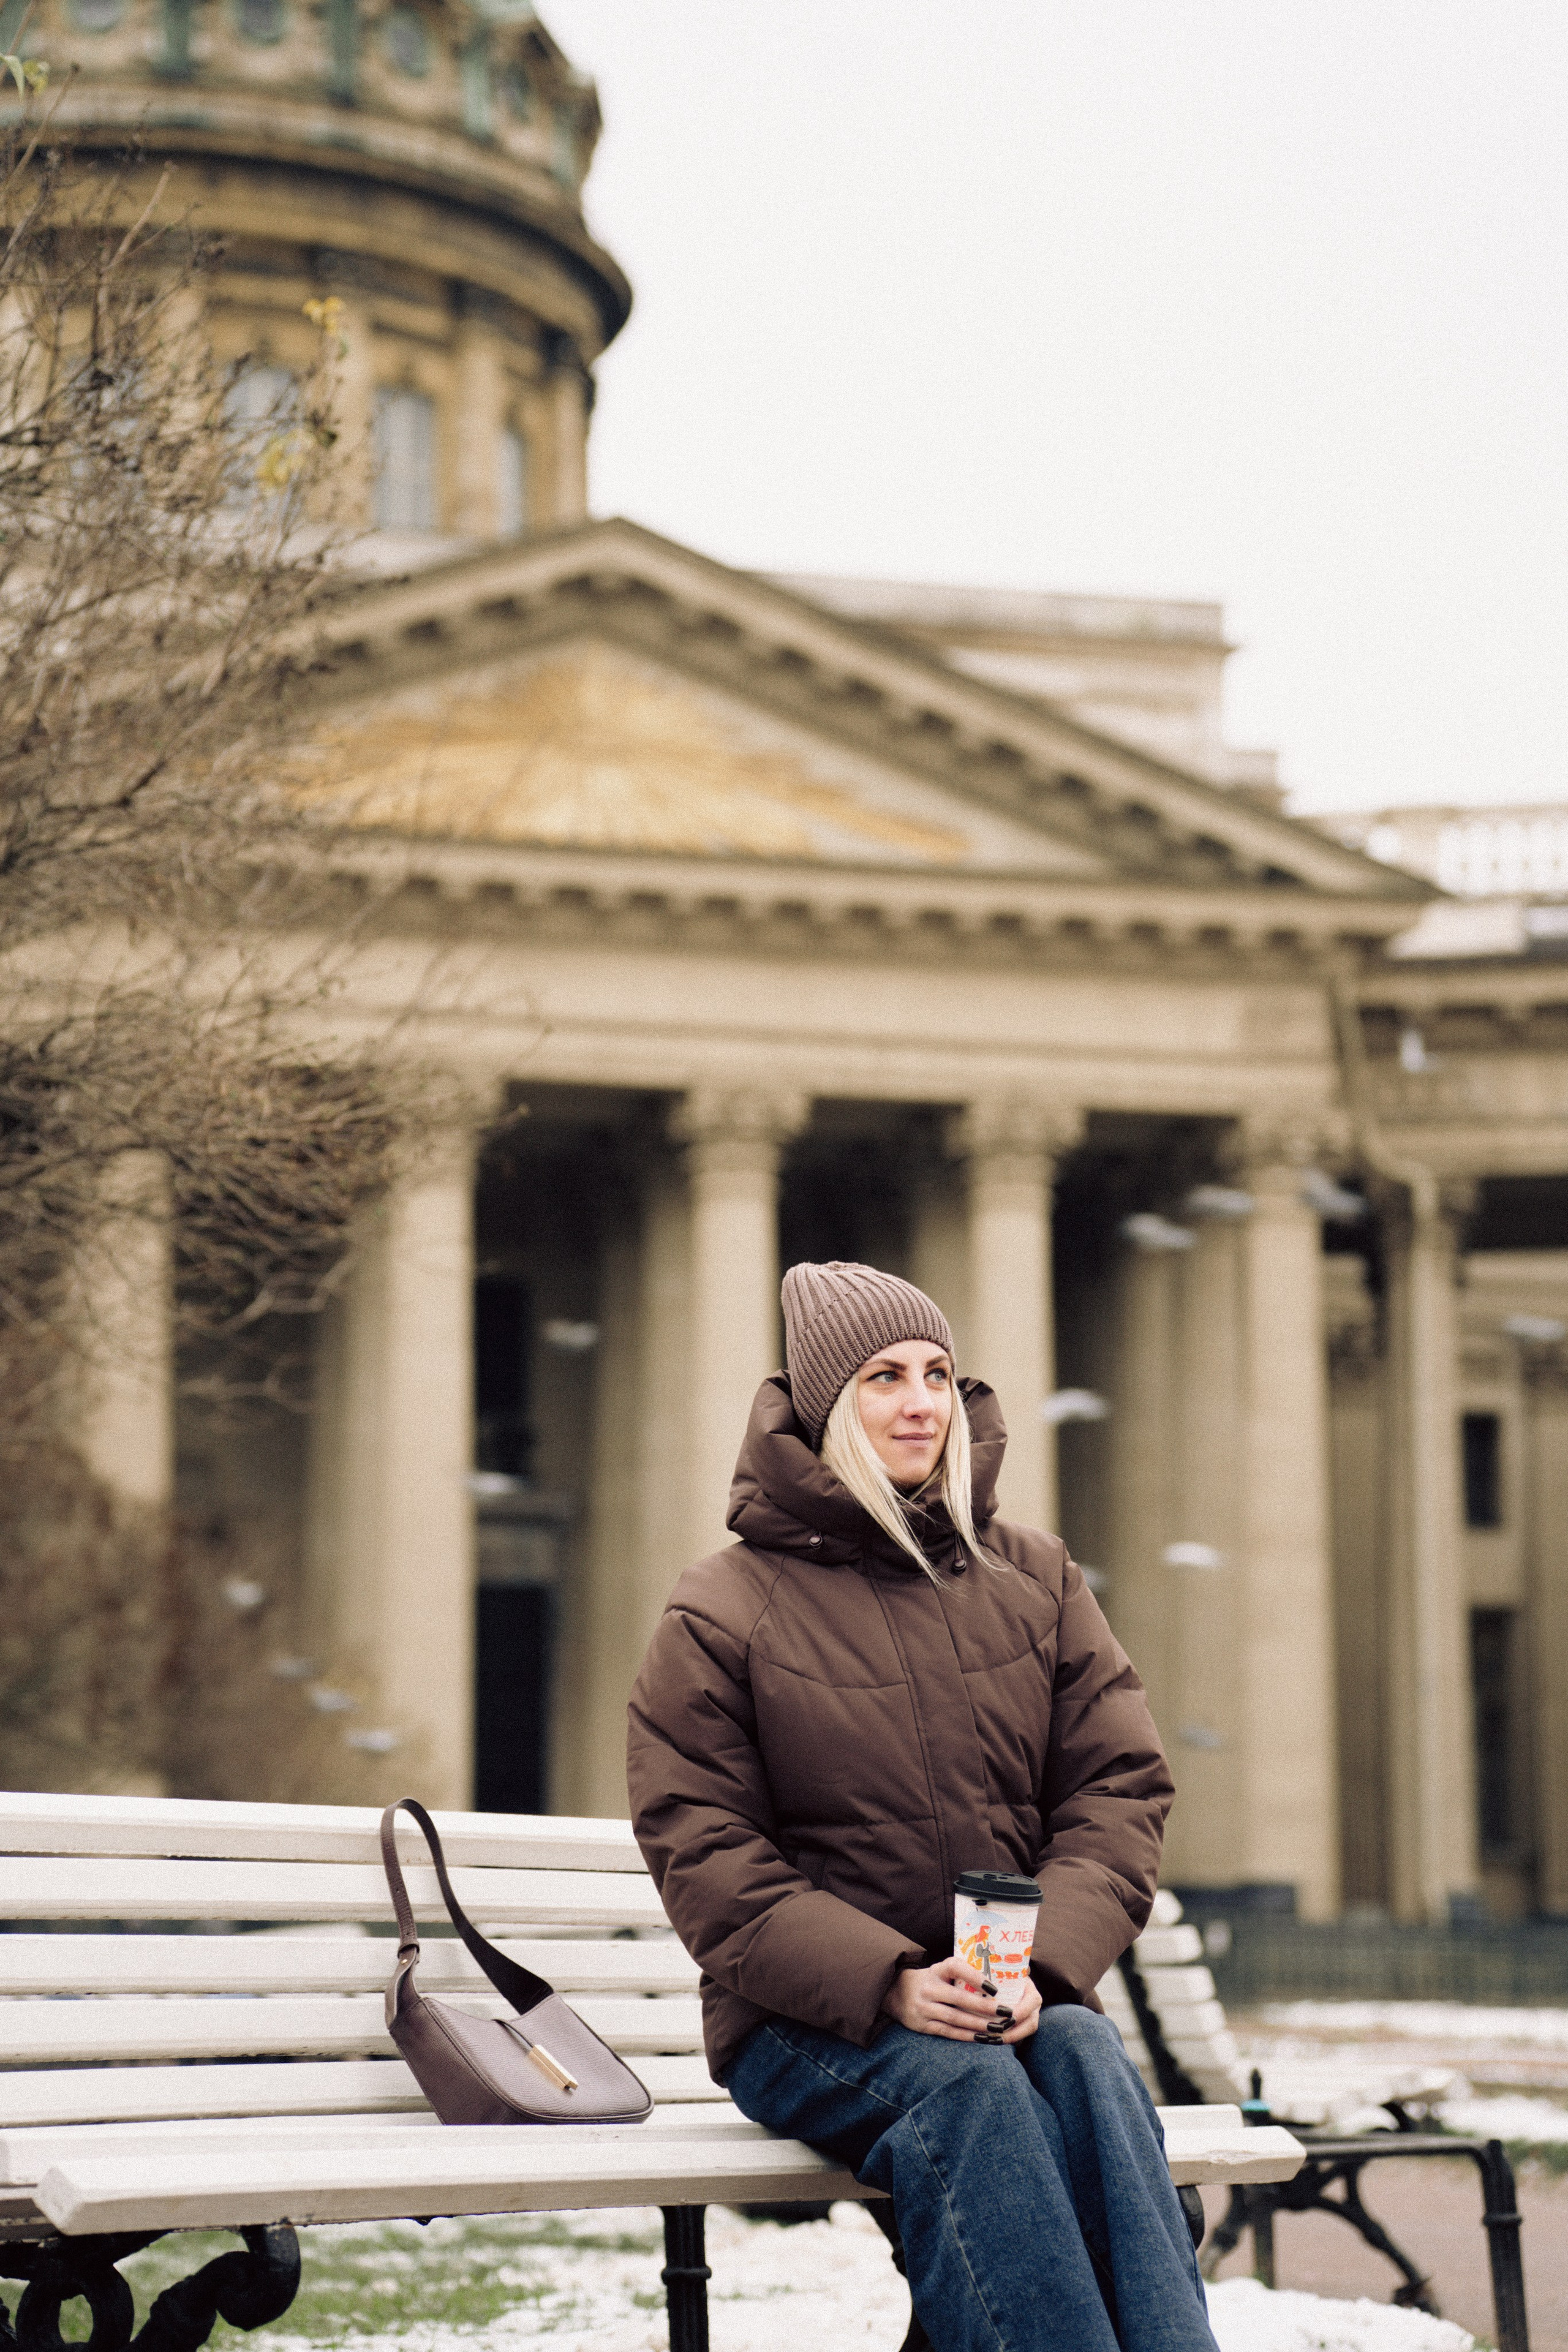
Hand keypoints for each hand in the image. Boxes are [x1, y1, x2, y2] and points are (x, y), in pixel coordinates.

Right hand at [881, 1956, 1041, 2042]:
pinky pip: (948, 2031)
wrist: (895, 1994)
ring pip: (955, 2018)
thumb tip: (997, 1980)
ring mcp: (924, 2008)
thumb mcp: (940, 1970)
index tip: (994, 1987)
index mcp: (936, 1970)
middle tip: (1005, 2012)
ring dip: (978, 2025)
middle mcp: (928, 1988)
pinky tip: (982, 2038)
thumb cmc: (929, 1980)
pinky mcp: (922, 2025)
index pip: (955, 1967)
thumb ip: (961, 1974)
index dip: (974, 1976)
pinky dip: (966, 2036)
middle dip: (983, 2006)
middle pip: (958, 1998)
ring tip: (998, 2029)